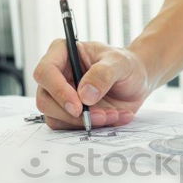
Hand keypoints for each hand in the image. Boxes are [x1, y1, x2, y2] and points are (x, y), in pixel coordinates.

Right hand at [34, 40, 150, 129]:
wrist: (137, 82)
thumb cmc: (126, 65)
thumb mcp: (120, 63)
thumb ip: (103, 74)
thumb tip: (84, 95)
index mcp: (62, 53)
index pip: (45, 72)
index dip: (58, 91)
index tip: (78, 106)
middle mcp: (57, 76)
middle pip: (45, 100)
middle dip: (72, 114)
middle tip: (100, 116)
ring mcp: (61, 97)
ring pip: (55, 118)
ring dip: (85, 123)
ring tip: (112, 114)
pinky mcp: (70, 114)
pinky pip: (70, 128)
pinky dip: (92, 127)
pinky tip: (112, 117)